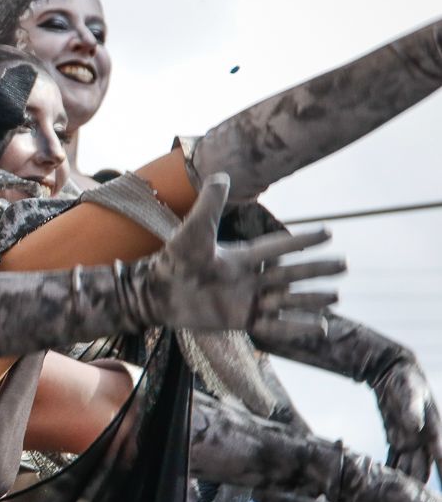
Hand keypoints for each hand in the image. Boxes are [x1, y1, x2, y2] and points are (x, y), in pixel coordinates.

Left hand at [135, 173, 343, 333]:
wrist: (156, 294)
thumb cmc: (174, 260)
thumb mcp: (194, 230)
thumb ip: (210, 205)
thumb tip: (223, 174)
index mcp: (241, 257)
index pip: (279, 247)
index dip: (302, 240)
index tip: (329, 232)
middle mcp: (248, 278)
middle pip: (290, 274)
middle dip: (316, 269)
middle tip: (345, 264)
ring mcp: (246, 300)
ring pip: (288, 299)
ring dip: (312, 298)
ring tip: (337, 296)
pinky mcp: (240, 320)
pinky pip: (275, 325)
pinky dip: (296, 327)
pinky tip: (320, 327)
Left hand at [373, 355, 441, 484]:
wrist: (393, 372)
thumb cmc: (406, 380)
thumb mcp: (409, 391)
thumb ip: (411, 408)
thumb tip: (415, 425)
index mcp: (433, 430)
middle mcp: (425, 439)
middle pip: (427, 468)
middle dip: (427, 487)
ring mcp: (411, 441)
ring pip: (411, 467)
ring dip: (409, 483)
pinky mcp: (398, 439)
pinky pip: (397, 460)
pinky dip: (394, 472)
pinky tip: (388, 486)